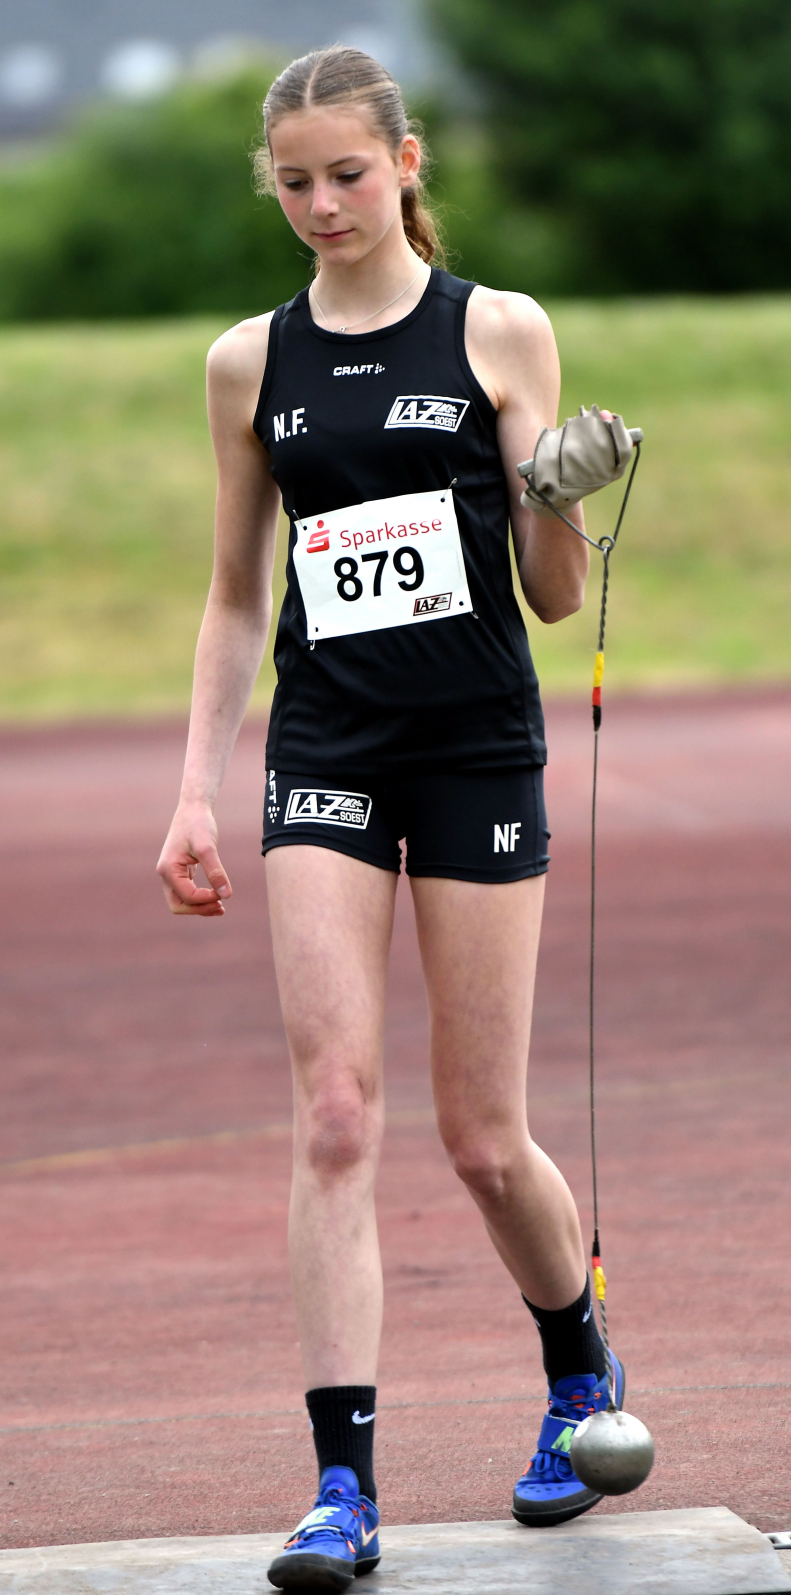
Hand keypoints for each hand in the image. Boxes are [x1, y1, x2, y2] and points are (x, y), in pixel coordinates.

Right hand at [156, 801, 231, 916]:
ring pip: (182, 901)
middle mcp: (166, 874)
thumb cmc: (198, 824)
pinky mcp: (180, 872)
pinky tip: (217, 899)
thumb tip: (226, 895)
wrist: (193, 809)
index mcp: (168, 869)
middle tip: (221, 907)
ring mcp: (171, 874)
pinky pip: (187, 892)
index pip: (187, 896)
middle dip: (199, 909)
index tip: (223, 893)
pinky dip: (200, 899)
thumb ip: (216, 872)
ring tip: (221, 908)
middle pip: (179, 905)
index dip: (206, 899)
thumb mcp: (208, 848)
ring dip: (200, 907)